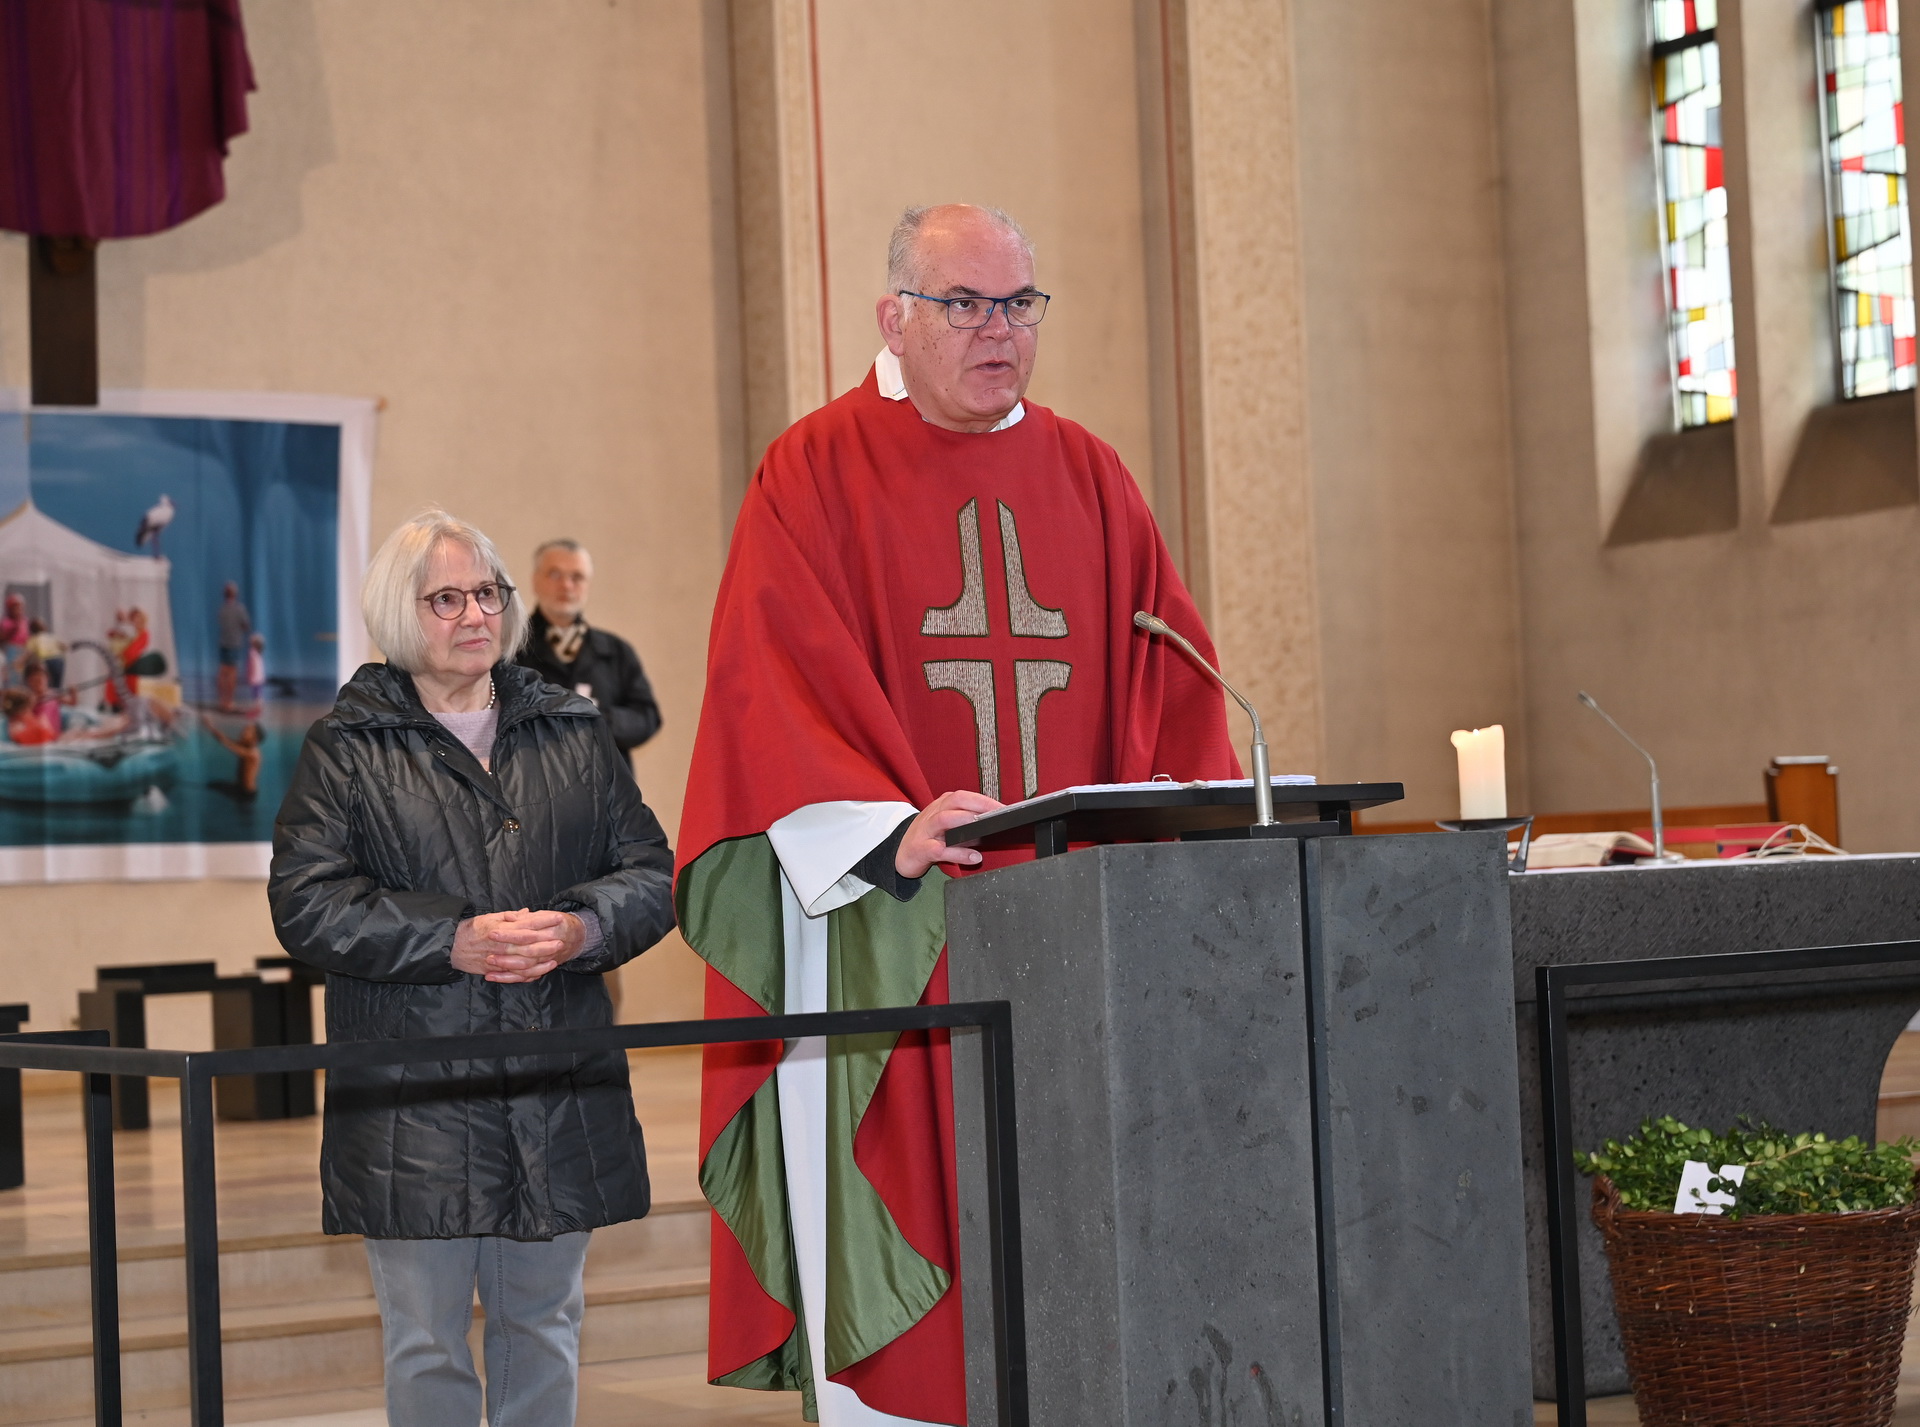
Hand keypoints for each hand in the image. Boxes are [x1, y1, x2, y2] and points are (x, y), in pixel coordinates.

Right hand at [451, 909, 586, 982]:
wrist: (452, 946)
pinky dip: (528, 975)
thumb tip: (527, 913)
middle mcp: (503, 945)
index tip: (557, 918)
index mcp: (502, 929)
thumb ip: (510, 916)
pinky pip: (514, 975)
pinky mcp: (496, 971)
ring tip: (555, 959)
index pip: (528, 925)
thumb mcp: (490, 917)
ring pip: (524, 963)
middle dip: (547, 943)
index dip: (544, 921)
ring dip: (541, 962)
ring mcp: (500, 960)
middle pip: (529, 945)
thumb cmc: (471, 929)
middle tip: (561, 940)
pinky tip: (539, 973)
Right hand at [896, 791, 1003, 878]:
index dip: (985, 801)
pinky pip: (939, 849)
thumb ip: (967, 823)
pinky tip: (974, 858)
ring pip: (944, 820)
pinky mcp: (921, 849)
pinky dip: (958, 853)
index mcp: (942, 805)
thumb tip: (995, 825)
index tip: (1005, 809)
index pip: (965, 796)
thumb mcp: (947, 826)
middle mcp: (934, 813)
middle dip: (979, 805)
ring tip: (983, 830)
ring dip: (964, 822)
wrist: (901, 854)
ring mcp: (926, 831)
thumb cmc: (929, 838)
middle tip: (998, 815)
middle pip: (956, 801)